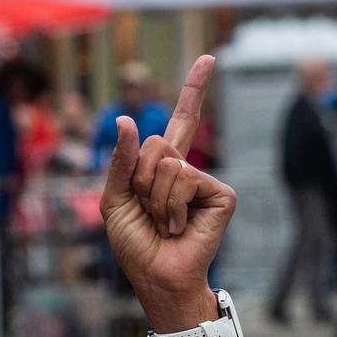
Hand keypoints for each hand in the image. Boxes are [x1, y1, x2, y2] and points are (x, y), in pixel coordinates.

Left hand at [99, 55, 236, 328]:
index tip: (208, 58)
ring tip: (164, 224)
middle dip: (140, 180)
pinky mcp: (222, 195)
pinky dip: (172, 207)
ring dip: (154, 199)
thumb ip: (120, 162)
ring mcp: (206, 181)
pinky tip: (180, 228)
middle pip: (156, 144)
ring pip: (167, 164)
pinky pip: (184, 179)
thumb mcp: (114, 200)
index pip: (181, 121)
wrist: (156, 278)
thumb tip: (128, 120)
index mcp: (164, 167)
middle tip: (149, 212)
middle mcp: (188, 169)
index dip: (194, 89)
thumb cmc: (136, 245)